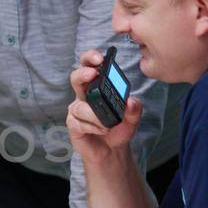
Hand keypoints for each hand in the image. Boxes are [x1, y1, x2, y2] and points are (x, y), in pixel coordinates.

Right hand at [67, 49, 143, 164]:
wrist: (112, 150)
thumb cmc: (119, 128)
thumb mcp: (132, 118)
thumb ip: (134, 109)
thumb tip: (131, 101)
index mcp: (97, 87)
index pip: (90, 66)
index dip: (90, 58)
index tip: (99, 57)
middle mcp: (84, 95)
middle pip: (76, 78)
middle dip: (83, 73)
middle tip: (93, 73)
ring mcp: (77, 109)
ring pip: (81, 106)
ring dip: (96, 116)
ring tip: (108, 125)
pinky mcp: (73, 124)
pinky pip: (80, 122)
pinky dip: (93, 127)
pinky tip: (101, 130)